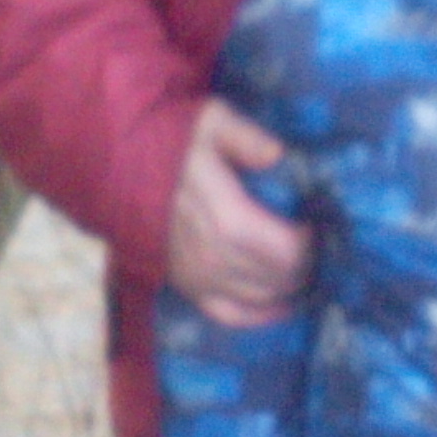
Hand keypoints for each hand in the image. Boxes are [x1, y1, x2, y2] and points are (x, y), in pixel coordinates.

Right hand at [170, 102, 311, 327]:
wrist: (121, 162)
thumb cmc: (175, 139)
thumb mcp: (212, 121)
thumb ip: (247, 138)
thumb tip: (277, 154)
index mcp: (223, 215)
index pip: (284, 249)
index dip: (308, 244)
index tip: (315, 224)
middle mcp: (210, 254)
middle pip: (277, 277)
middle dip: (305, 264)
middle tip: (315, 244)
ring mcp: (196, 275)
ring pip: (259, 297)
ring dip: (289, 287)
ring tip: (303, 265)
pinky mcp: (185, 286)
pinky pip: (230, 315)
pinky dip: (260, 314)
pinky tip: (282, 303)